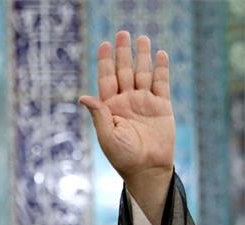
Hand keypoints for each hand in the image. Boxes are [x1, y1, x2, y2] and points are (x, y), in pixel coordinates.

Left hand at [79, 32, 174, 224]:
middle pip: (124, 71)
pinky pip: (161, 84)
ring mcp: (144, 103)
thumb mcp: (106, 136)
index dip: (104, 62)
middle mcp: (126, 101)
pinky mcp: (162, 107)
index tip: (104, 45)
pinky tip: (160, 55)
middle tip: (122, 33)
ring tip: (142, 39)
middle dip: (122, 53)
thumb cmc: (123, 157)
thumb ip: (98, 115)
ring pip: (142, 74)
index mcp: (110, 107)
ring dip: (142, 57)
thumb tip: (83, 96)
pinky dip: (161, 69)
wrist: (147, 170)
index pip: (106, 79)